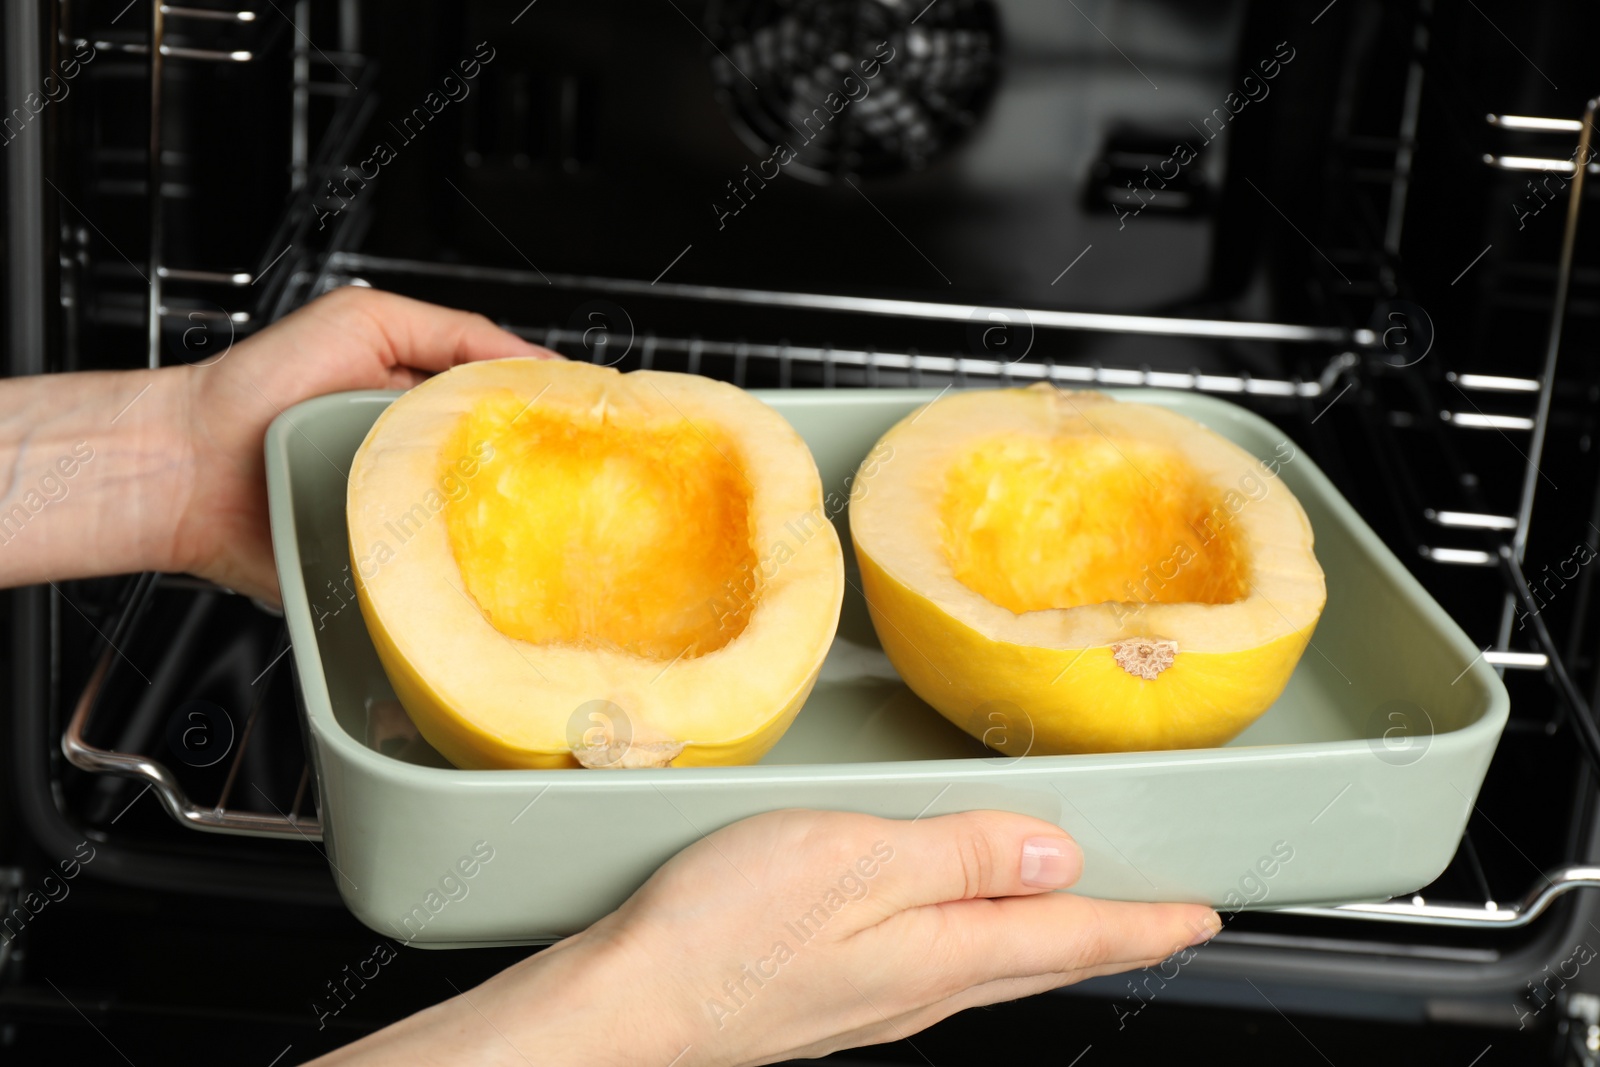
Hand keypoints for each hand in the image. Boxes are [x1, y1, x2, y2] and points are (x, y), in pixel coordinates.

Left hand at [169, 287, 555, 601]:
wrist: (188, 470)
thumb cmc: (259, 389)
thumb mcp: (364, 320)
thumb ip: (452, 332)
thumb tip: (534, 361)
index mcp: (423, 402)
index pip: (508, 407)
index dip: (548, 413)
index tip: (586, 421)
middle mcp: (419, 461)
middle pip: (504, 471)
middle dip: (536, 474)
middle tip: (566, 475)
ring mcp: (403, 517)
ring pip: (479, 528)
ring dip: (499, 524)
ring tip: (525, 518)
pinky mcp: (384, 569)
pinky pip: (436, 575)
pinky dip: (456, 572)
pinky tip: (473, 561)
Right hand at [320, 809, 1219, 1065]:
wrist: (632, 1010)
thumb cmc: (725, 934)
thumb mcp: (857, 862)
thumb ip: (963, 857)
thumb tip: (1055, 853)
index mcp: (942, 949)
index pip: (1072, 935)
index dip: (1143, 923)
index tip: (1200, 915)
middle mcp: (922, 986)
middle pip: (1043, 958)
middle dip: (1112, 939)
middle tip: (1163, 922)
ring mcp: (879, 1000)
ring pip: (995, 965)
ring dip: (1054, 940)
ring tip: (1086, 916)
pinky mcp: (836, 997)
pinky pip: (942, 967)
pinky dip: (985, 941)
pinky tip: (965, 925)